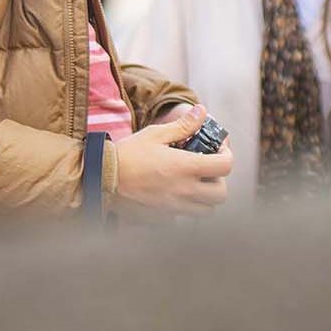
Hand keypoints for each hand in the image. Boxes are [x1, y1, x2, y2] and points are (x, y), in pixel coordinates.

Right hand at [114, 104, 232, 216]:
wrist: (103, 179)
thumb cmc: (129, 153)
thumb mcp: (156, 134)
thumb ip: (183, 125)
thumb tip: (202, 112)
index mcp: (185, 167)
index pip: (225, 166)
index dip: (227, 155)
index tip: (218, 149)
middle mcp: (185, 191)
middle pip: (221, 194)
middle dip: (219, 180)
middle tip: (207, 168)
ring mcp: (175, 208)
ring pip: (207, 210)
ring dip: (206, 196)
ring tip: (193, 181)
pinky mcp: (164, 218)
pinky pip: (185, 216)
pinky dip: (187, 206)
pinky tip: (174, 192)